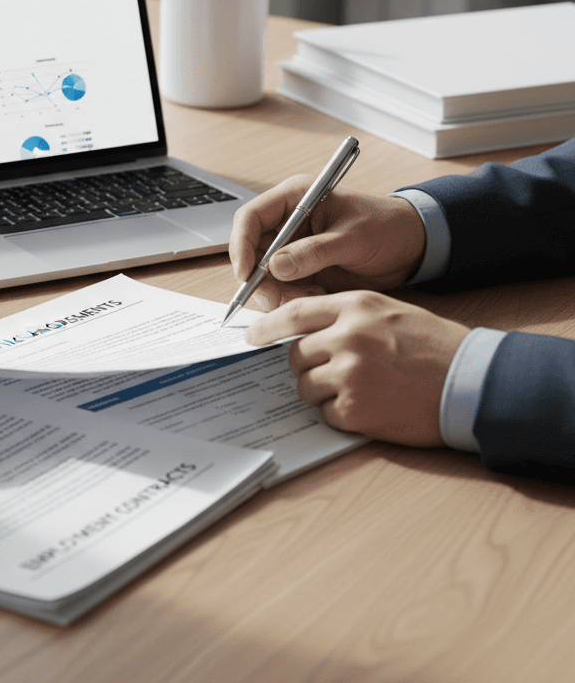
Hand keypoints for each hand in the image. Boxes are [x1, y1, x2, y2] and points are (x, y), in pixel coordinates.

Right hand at [229, 176, 426, 310]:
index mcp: (295, 198)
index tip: (247, 274)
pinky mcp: (303, 270)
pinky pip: (284, 289)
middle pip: (252, 251)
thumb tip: (276, 267)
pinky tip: (319, 297)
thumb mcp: (353, 237)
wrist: (413, 247)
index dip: (241, 245)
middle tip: (277, 301)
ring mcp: (294, 248)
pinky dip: (295, 299)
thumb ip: (314, 251)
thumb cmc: (387, 226)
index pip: (251, 217)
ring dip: (279, 293)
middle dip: (260, 278)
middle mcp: (288, 223)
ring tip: (311, 298)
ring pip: (266, 275)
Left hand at [245, 291, 468, 445]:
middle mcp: (347, 337)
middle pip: (294, 355)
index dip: (266, 326)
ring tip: (356, 389)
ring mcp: (349, 374)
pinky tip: (369, 406)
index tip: (251, 336)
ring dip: (322, 391)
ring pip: (305, 386)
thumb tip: (300, 331)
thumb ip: (343, 316)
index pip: (293, 313)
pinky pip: (326, 413)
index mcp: (354, 308)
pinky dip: (340, 414)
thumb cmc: (433, 346)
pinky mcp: (355, 410)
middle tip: (331, 371)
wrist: (471, 382)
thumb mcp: (388, 312)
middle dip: (305, 366)